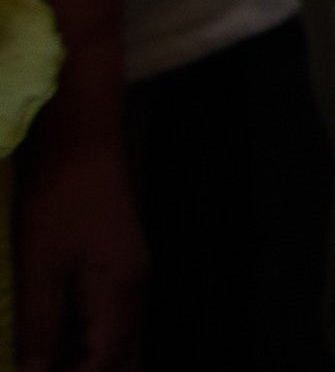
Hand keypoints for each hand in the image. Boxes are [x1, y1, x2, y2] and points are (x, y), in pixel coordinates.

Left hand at [20, 115, 143, 371]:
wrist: (83, 145)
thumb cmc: (60, 204)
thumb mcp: (40, 267)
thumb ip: (41, 325)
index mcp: (119, 294)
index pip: (105, 360)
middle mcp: (133, 290)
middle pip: (126, 354)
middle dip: (94, 371)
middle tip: (54, 369)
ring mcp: (130, 276)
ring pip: (121, 337)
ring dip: (90, 358)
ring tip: (52, 360)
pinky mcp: (118, 264)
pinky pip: (112, 317)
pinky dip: (88, 338)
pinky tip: (60, 339)